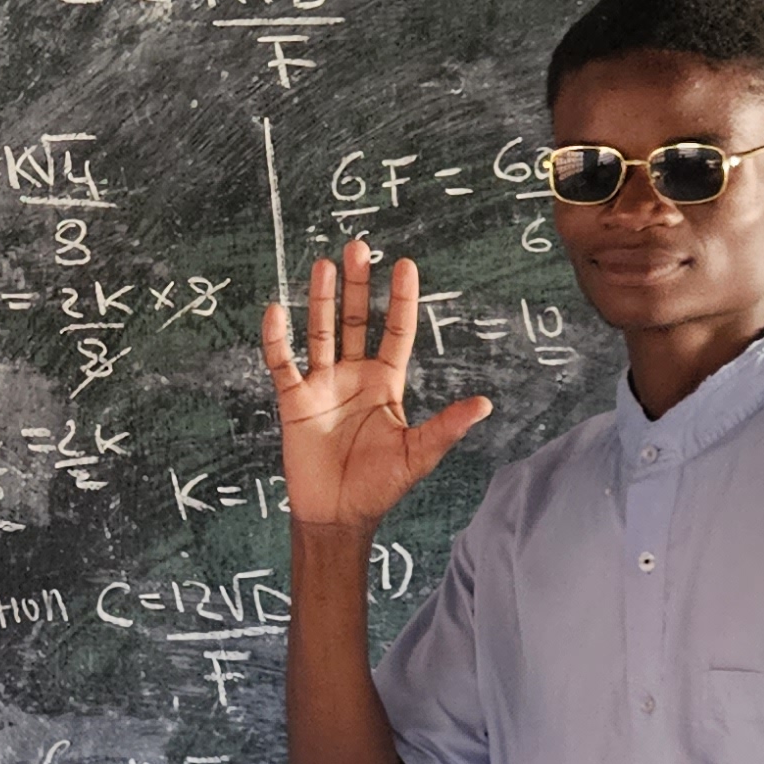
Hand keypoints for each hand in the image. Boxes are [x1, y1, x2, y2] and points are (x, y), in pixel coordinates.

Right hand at [259, 238, 493, 535]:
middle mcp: (354, 376)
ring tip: (322, 264)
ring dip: (319, 299)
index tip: (405, 265)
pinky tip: (277, 310)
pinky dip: (277, 338)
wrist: (336, 516)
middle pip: (355, 321)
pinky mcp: (294, 400)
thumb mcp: (417, 455)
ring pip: (320, 332)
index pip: (394, 332)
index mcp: (386, 383)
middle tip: (358, 248)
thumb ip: (446, 427)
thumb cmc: (379, 487)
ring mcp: (322, 385)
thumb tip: (486, 404)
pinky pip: (283, 363)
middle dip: (357, 286)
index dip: (400, 300)